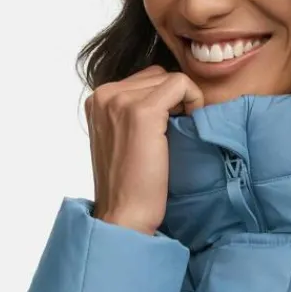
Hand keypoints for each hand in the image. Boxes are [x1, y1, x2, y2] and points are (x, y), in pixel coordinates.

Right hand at [85, 66, 204, 235]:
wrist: (124, 215)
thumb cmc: (128, 186)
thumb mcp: (120, 139)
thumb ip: (130, 113)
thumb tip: (166, 97)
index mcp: (96, 100)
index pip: (142, 80)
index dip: (163, 101)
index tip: (168, 128)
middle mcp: (103, 95)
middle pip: (156, 76)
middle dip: (173, 100)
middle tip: (176, 132)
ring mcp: (120, 101)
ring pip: (168, 79)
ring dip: (183, 102)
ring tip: (179, 133)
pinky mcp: (142, 112)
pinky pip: (181, 85)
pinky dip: (194, 100)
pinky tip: (191, 124)